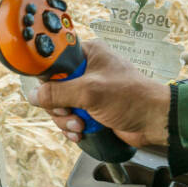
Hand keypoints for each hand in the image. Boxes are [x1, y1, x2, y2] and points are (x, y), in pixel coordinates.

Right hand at [28, 39, 169, 147]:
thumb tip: (33, 95)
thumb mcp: (90, 92)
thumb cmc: (131, 97)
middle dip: (58, 106)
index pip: (54, 60)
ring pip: (60, 106)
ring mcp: (89, 91)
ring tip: (80, 126)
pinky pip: (70, 118)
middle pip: (53, 88)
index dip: (48, 78)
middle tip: (69, 113)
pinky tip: (81, 133)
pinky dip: (72, 127)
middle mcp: (87, 70)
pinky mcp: (92, 108)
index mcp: (88, 54)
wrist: (154, 121)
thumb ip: (58, 93)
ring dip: (66, 120)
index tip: (48, 91)